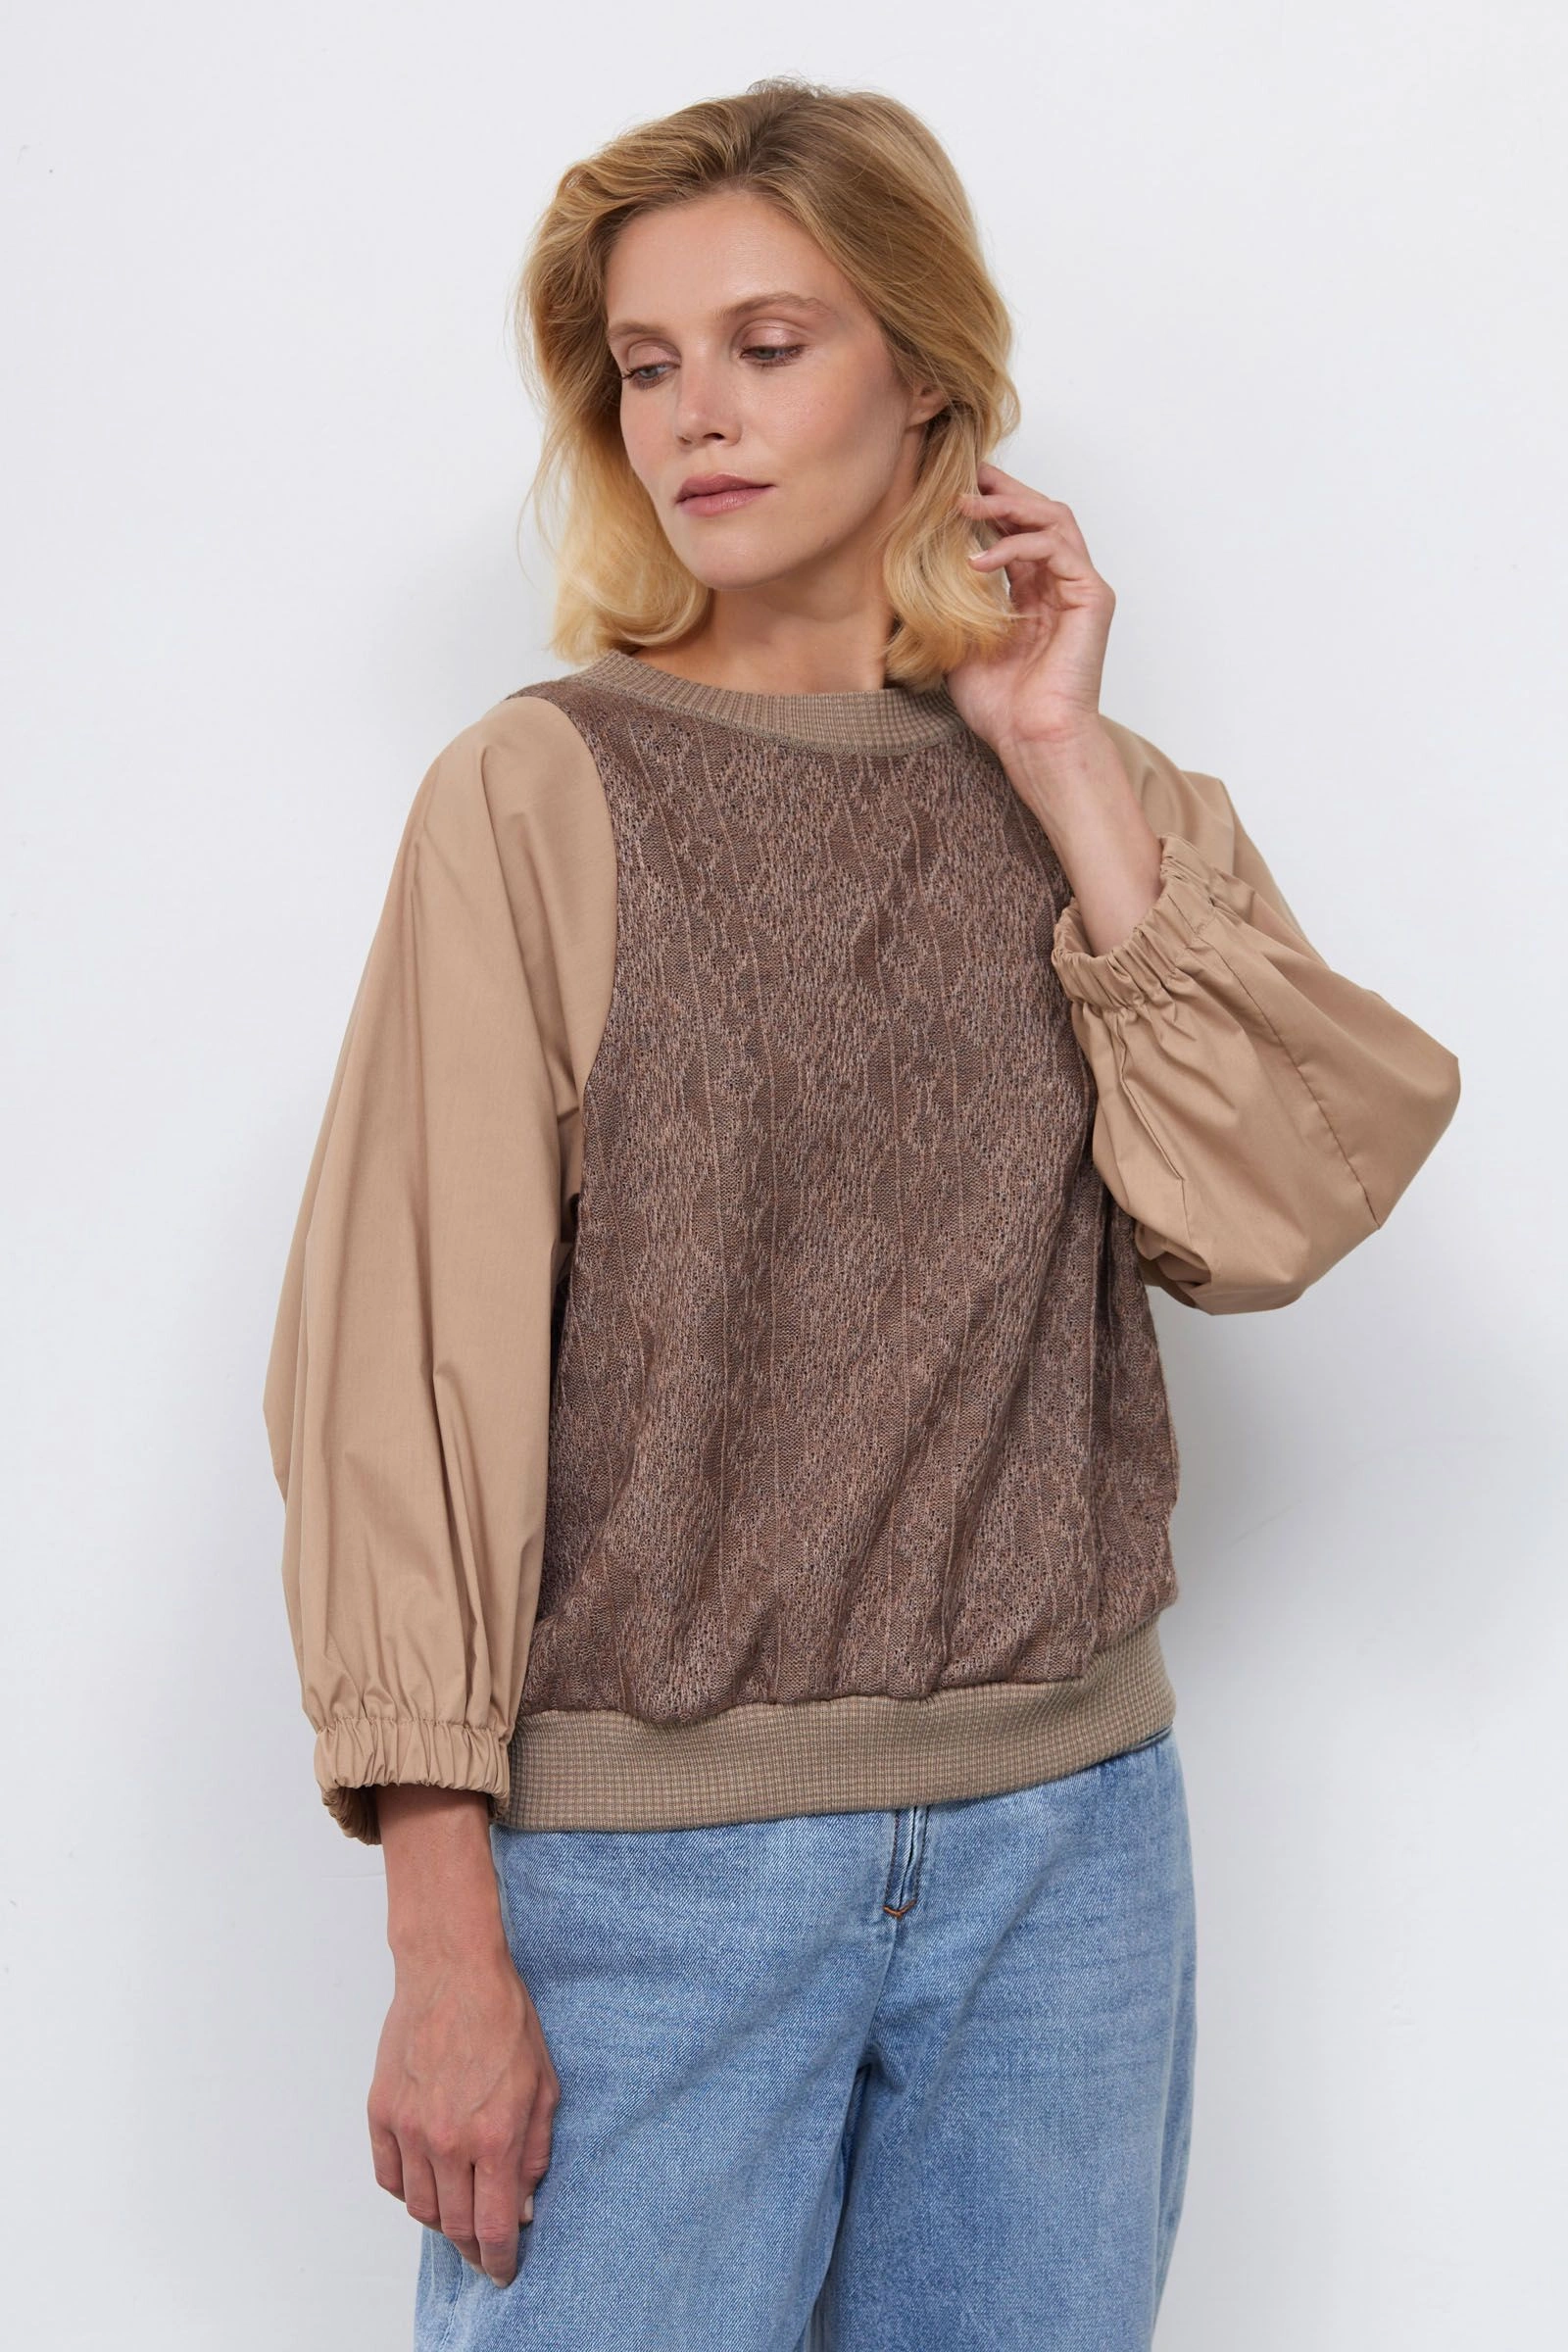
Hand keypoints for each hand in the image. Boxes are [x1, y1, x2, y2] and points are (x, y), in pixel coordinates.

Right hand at [367, 1940, 559, 2289]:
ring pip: (420, 2207)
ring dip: (442, 2220)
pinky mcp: (381, 2112)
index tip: (504, 2271)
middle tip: (485, 2249)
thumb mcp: (543, 2084)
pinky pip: (390, 2176)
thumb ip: (535, 2151)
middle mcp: (448, 2140)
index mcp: (494, 2135)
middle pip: (455, 2226)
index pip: (494, 2227)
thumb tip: (525, 2205)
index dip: (500, 2260)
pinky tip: (427, 2181)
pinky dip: (408, 2190)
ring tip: (460, 2211)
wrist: (451, 1970)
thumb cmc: (504, 2019)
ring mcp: (409, 2127)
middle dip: (474, 2247)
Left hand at [944, 462, 1115, 755]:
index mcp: (1034, 594)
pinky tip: (977, 560)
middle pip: (1041, 513)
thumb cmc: (1001, 707)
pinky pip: (1056, 550)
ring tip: (966, 505)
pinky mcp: (1092, 598)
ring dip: (1009, 504)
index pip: (1018, 531)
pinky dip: (1017, 545)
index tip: (955, 485)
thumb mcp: (958, 644)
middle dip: (1003, 489)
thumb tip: (914, 574)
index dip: (992, 503)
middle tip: (965, 473)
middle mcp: (1060, 585)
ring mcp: (1079, 589)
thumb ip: (951, 605)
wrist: (1031, 740)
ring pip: (1054, 519)